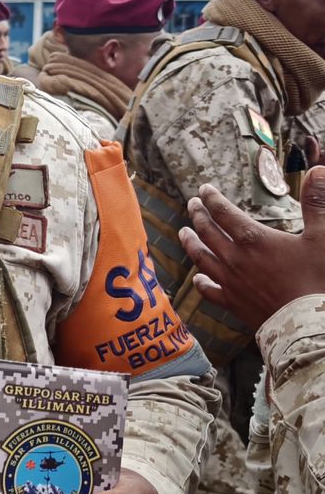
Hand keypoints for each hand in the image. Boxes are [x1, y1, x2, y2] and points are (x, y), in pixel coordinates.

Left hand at [177, 166, 324, 330]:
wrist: (307, 323)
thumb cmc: (318, 279)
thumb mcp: (323, 237)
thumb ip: (317, 202)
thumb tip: (318, 170)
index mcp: (254, 239)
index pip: (225, 213)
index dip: (213, 199)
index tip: (204, 189)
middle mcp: (235, 258)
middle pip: (208, 232)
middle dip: (198, 215)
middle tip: (192, 204)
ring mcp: (230, 281)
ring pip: (202, 258)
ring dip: (191, 243)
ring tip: (183, 233)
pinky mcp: (232, 303)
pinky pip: (209, 291)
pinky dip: (201, 282)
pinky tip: (197, 279)